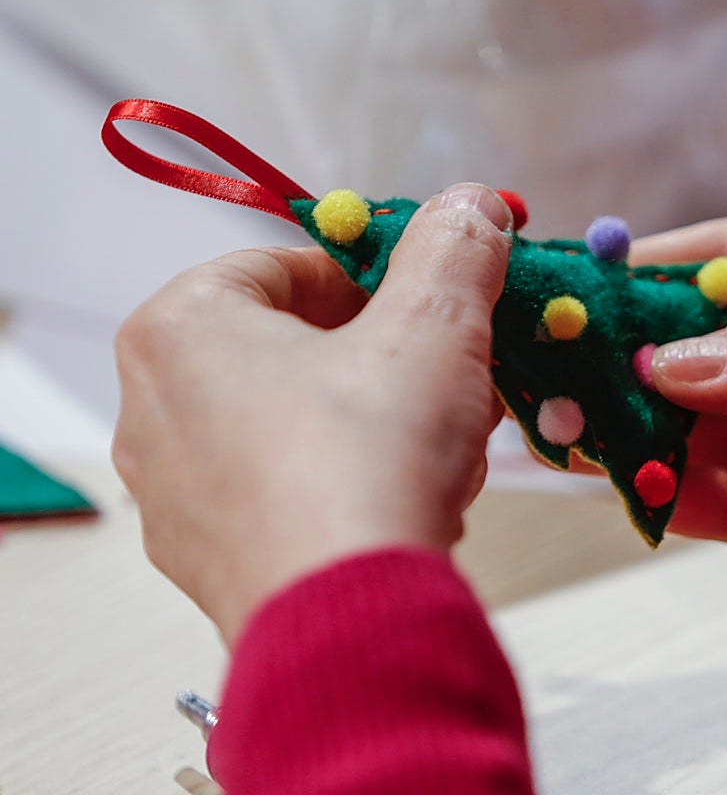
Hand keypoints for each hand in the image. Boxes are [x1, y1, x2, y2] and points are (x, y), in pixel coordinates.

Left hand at [112, 184, 512, 643]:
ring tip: (438, 449)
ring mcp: (173, 492)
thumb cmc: (370, 455)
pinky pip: (285, 494)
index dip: (375, 280)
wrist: (351, 618)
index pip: (287, 267)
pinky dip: (346, 486)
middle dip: (382, 358)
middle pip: (292, 348)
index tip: (430, 307)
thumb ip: (453, 249)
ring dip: (374, 422)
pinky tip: (404, 505)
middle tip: (446, 378)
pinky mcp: (207, 559)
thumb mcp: (432, 325)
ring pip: (292, 424)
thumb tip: (476, 205)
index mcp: (181, 327)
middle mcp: (153, 406)